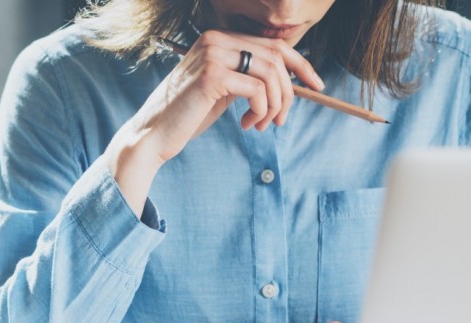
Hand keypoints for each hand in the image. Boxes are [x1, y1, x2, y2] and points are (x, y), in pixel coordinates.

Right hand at [106, 30, 324, 213]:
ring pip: (270, 74)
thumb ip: (248, 77)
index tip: (317, 85)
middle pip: (276, 58)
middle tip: (281, 120)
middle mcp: (215, 39)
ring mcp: (213, 55)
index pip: (273, 44)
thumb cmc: (187, 116)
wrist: (153, 135)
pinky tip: (246, 124)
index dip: (301, 64)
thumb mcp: (223, 90)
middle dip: (288, 93)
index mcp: (218, 38)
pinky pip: (257, 90)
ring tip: (261, 125)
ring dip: (274, 106)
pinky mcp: (212, 76)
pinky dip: (261, 111)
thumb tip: (287, 80)